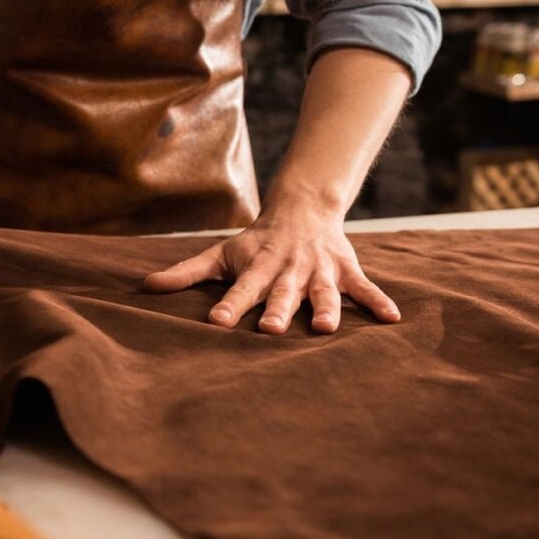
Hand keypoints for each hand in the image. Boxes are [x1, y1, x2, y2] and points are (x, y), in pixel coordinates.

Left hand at [143, 205, 399, 333]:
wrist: (302, 208)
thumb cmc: (254, 242)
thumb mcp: (220, 254)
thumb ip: (186, 273)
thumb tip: (145, 287)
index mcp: (257, 268)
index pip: (240, 289)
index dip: (229, 305)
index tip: (217, 322)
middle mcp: (288, 270)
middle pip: (282, 293)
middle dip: (278, 310)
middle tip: (272, 330)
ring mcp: (319, 270)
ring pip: (323, 292)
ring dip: (326, 308)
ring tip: (326, 329)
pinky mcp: (345, 270)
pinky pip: (365, 287)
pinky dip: (378, 301)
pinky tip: (393, 318)